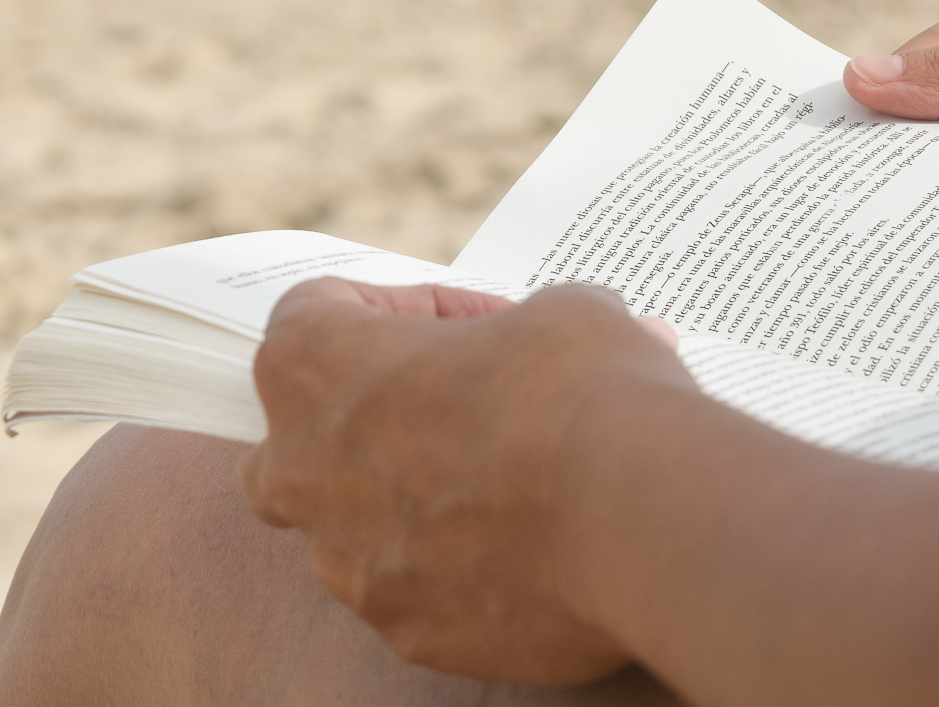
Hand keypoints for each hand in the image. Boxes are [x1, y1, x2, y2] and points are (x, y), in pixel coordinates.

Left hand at [237, 277, 690, 684]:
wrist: (638, 521)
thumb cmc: (580, 394)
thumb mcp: (561, 314)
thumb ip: (534, 329)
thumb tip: (574, 347)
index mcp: (312, 366)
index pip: (317, 312)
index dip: (402, 306)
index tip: (474, 322)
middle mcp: (300, 467)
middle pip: (300, 430)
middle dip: (368, 416)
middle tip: (456, 404)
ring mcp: (346, 562)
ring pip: (351, 526)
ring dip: (410, 501)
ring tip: (506, 484)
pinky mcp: (404, 630)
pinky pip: (415, 592)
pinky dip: (457, 570)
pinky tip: (529, 549)